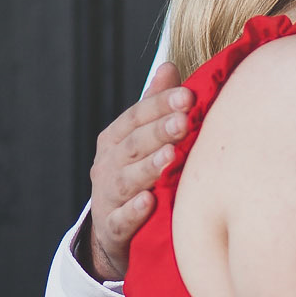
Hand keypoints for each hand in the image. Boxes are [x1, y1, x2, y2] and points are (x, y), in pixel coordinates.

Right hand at [86, 64, 189, 280]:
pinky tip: (149, 202)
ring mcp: (107, 197)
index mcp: (115, 140)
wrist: (114, 230)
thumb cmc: (136, 176)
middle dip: (158, 132)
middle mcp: (108, 165)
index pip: (136, 117)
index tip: (188, 96)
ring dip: (148, 168)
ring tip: (170, 157)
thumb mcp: (141, 140)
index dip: (160, 105)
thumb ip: (154, 106)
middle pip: (133, 145)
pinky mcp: (112, 228)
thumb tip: (170, 66)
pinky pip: (121, 220)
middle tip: (184, 121)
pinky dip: (133, 212)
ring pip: (127, 180)